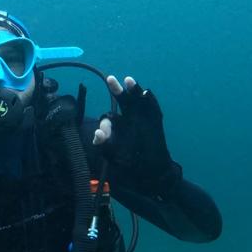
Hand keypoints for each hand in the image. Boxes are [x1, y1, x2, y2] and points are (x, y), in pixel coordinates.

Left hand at [93, 76, 180, 196]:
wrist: (151, 171)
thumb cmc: (128, 163)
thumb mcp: (112, 155)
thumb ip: (104, 144)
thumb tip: (96, 133)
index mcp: (116, 126)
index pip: (109, 119)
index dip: (106, 125)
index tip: (101, 135)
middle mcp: (128, 118)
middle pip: (121, 100)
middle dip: (116, 90)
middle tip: (110, 79)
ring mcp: (142, 117)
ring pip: (136, 99)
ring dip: (133, 89)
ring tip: (128, 80)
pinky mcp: (155, 120)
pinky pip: (152, 107)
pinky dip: (149, 99)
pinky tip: (145, 93)